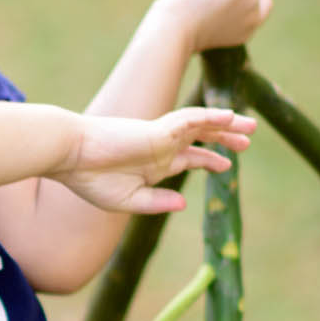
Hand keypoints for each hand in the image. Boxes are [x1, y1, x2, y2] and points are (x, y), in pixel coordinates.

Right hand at [53, 105, 254, 214]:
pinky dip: (210, 117)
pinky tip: (228, 116)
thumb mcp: (128, 200)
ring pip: (201, 126)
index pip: (188, 158)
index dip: (209, 160)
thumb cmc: (90, 180)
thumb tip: (183, 204)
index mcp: (154, 164)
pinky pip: (190, 120)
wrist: (70, 157)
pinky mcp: (157, 130)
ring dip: (226, 125)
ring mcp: (161, 137)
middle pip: (201, 138)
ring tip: (249, 125)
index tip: (227, 165)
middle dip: (225, 138)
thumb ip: (156, 202)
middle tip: (248, 139)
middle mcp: (161, 147)